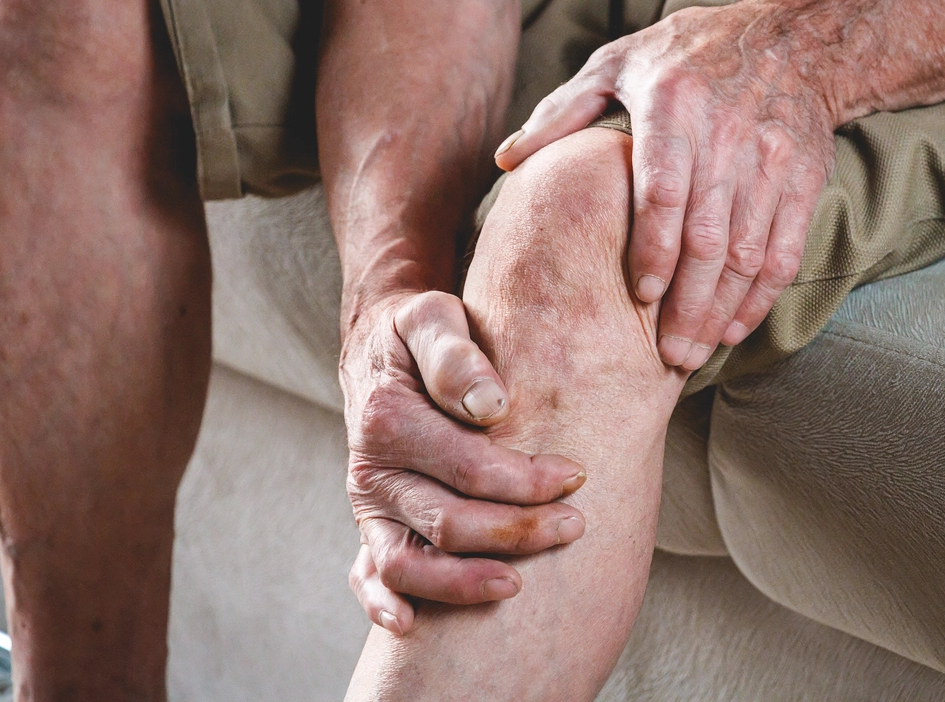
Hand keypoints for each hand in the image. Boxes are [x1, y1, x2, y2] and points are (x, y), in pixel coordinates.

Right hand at [341, 290, 587, 634]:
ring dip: (465, 582)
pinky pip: (368, 574)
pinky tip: (412, 626)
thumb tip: (492, 406)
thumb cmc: (418, 331)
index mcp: (386, 420)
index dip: (527, 480)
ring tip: (520, 585)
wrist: (381, 345)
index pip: (469, 468)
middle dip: (517, 532)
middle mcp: (370, 470)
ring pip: (410, 563)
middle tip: (574, 525)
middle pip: (448, 523)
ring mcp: (369, 505)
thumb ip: (456, 357)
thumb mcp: (433, 318)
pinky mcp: (372, 523)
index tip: (576, 475)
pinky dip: (383, 604)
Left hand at [495, 0, 838, 371]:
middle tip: (666, 353)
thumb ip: (562, 112)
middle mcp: (727, 133)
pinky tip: (733, 326)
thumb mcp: (618, 63)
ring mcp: (771, 159)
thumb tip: (507, 160)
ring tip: (692, 352)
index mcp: (673, 104)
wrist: (792, 38)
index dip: (652, 249)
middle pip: (708, 236)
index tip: (638, 294)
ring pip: (748, 253)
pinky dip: (760, 296)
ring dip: (720, 310)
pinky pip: (784, 250)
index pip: (663, 191)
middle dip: (687, 303)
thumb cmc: (687, 53)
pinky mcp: (803, 178)